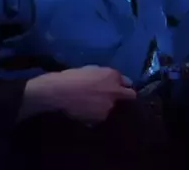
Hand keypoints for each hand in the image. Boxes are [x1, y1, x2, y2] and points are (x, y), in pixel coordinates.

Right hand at [21, 66, 135, 122]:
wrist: (60, 92)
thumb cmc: (73, 76)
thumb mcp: (92, 69)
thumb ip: (109, 75)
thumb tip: (121, 81)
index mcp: (113, 76)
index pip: (129, 84)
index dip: (125, 86)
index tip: (121, 88)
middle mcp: (115, 92)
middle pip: (127, 96)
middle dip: (121, 96)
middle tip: (107, 96)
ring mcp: (108, 107)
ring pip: (111, 107)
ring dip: (104, 105)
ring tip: (89, 102)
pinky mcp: (99, 118)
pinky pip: (100, 116)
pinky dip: (94, 114)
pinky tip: (84, 109)